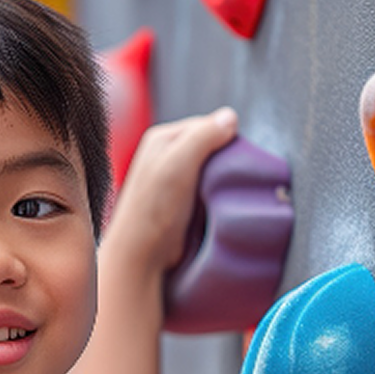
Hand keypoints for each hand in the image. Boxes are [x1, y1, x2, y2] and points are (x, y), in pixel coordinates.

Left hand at [102, 107, 239, 278]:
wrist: (140, 256)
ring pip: (212, 171)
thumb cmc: (154, 210)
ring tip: (223, 195)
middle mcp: (166, 156)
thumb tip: (231, 117)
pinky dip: (217, 196)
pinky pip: (208, 191)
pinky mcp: (182, 203)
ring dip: (223, 181)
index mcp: (162, 138)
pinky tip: (217, 206)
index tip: (234, 159)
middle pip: (211, 148)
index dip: (226, 139)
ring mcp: (173, 180)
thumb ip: (203, 136)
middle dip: (225, 161)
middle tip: (230, 179)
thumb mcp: (178, 164)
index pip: (208, 125)